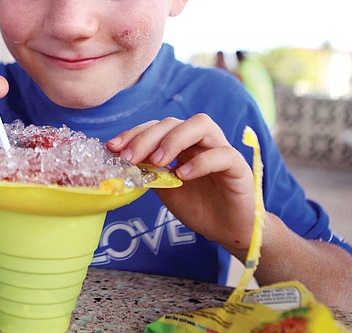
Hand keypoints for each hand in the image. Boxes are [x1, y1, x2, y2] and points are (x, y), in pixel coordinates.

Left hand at [106, 114, 256, 257]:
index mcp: (182, 143)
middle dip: (148, 137)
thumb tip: (122, 163)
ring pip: (201, 125)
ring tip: (158, 161)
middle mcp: (201, 140)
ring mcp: (221, 149)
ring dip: (174, 139)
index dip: (134, 133)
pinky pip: (222, 154)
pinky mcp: (238, 166)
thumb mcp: (165, 189)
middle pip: (174, 122)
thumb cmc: (198, 206)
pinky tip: (183, 175)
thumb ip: (149, 172)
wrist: (227, 229)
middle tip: (130, 157)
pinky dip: (201, 162)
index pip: (156, 127)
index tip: (113, 147)